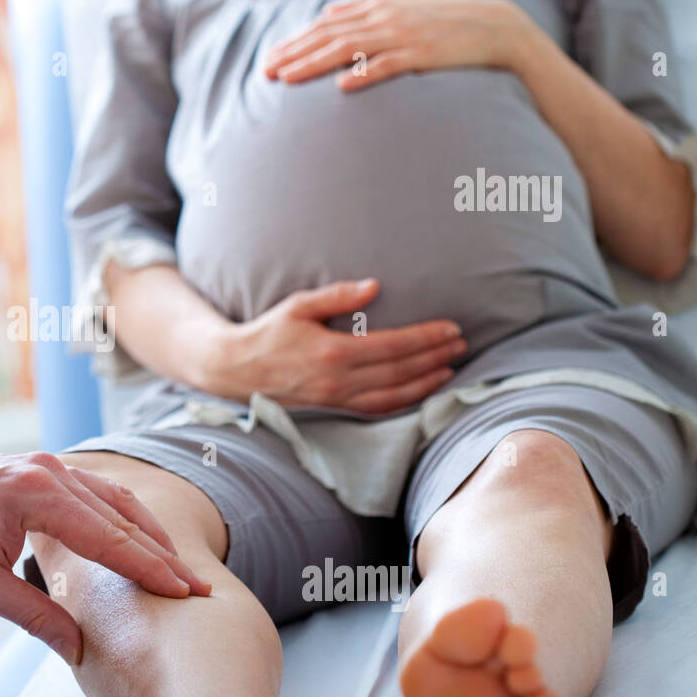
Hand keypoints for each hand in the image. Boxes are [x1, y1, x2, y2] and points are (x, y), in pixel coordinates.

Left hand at [0, 450, 210, 664]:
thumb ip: (34, 614)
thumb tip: (77, 647)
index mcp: (36, 496)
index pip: (110, 539)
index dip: (150, 569)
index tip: (183, 591)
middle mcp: (50, 472)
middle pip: (122, 517)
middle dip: (161, 554)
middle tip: (197, 586)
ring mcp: (48, 466)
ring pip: (115, 499)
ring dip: (148, 533)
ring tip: (177, 566)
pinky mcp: (43, 469)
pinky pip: (96, 490)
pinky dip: (124, 516)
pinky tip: (139, 536)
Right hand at [201, 278, 466, 413]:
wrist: (236, 370)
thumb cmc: (267, 333)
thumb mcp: (297, 305)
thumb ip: (336, 296)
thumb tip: (374, 286)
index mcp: (332, 352)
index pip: (392, 346)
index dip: (425, 338)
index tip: (450, 328)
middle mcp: (338, 380)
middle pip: (400, 371)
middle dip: (434, 357)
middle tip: (460, 344)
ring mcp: (336, 399)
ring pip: (393, 396)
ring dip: (426, 382)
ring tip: (450, 368)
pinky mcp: (333, 409)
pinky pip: (376, 410)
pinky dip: (404, 402)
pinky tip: (420, 391)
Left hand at [261, 0, 533, 89]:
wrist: (497, 26)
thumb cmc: (445, 21)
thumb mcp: (403, 6)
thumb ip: (365, 10)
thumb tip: (330, 13)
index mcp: (379, 7)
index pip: (326, 25)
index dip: (296, 41)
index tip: (271, 58)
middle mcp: (386, 17)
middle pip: (329, 36)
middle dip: (294, 54)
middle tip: (266, 73)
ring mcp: (404, 35)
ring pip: (349, 49)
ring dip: (315, 65)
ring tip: (288, 79)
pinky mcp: (423, 55)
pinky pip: (388, 65)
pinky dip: (364, 74)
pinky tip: (342, 87)